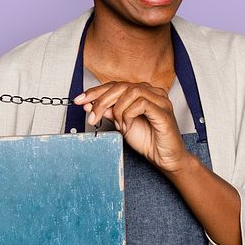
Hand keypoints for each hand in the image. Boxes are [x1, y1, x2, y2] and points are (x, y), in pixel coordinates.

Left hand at [74, 81, 190, 173]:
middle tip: (92, 115)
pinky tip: (127, 126)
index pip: (116, 85)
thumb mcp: (121, 124)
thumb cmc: (148, 141)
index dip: (95, 91)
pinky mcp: (163, 111)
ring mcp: (160, 100)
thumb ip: (109, 112)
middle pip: (121, 86)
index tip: (79, 100)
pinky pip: (141, 103)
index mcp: (143, 92)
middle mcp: (152, 92)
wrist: (165, 158)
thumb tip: (90, 104)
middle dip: (101, 100)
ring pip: (130, 91)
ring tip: (118, 125)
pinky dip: (128, 114)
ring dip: (117, 109)